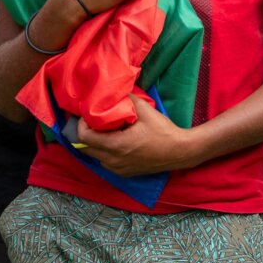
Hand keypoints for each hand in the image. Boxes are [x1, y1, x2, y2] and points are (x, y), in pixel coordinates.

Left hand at [76, 95, 198, 176]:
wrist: (180, 152)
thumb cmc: (163, 131)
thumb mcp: (145, 110)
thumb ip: (127, 99)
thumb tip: (115, 90)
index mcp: (116, 145)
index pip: (84, 137)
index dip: (82, 124)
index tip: (89, 114)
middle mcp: (113, 160)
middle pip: (85, 148)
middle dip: (86, 133)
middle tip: (94, 120)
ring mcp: (119, 169)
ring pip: (95, 156)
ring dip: (95, 143)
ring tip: (104, 130)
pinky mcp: (125, 173)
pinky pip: (106, 162)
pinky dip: (104, 152)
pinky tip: (115, 141)